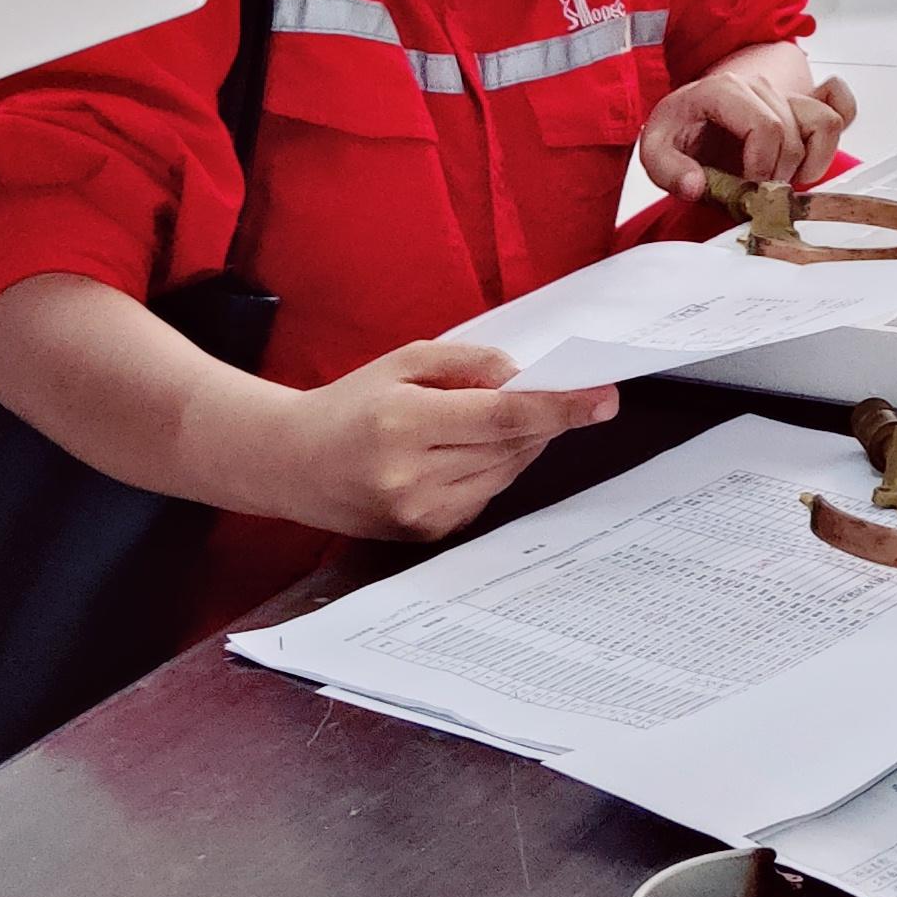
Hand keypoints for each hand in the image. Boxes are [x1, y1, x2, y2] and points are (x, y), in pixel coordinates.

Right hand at [249, 337, 617, 540]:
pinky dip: (496, 468)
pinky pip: (486, 495)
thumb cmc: (351, 404)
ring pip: (505, 473)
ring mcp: (418, 513)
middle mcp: (410, 475)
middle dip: (545, 419)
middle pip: (510, 446)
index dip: (559, 408)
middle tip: (567, 393)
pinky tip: (472, 450)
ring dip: (522, 443)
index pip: (501, 418)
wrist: (291, 463)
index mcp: (403, 423)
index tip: (604, 398)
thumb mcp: (405, 362)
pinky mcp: (425, 534)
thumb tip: (525, 378)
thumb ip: (470, 364)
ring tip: (502, 419)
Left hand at [639, 66, 856, 194]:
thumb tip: (696, 186)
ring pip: (827, 122)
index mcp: (724, 90)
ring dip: (812, 160)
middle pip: (793, 134)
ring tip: (784, 178)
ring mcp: (785, 93)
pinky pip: (841, 106)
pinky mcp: (802, 104)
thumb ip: (669, 170)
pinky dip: (833, 135)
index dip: (762, 165)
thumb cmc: (677, 130)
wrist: (687, 118)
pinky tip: (811, 158)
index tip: (746, 186)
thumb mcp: (655, 150)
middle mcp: (760, 86)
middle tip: (755, 190)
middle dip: (778, 173)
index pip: (767, 127)